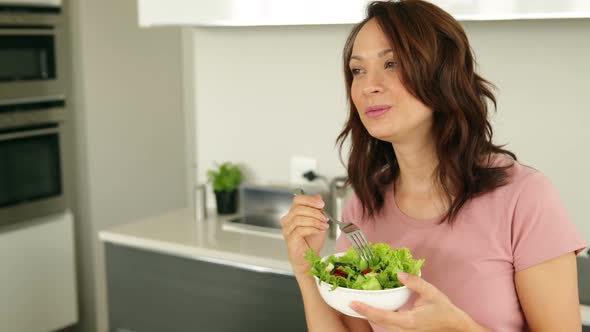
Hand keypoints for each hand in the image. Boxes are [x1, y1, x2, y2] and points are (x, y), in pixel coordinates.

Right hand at [280, 194, 329, 275]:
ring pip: (299, 218)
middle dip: (314, 212)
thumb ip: (317, 209)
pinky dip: (312, 229)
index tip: (321, 204)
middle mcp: (287, 221)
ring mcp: (287, 230)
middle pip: (298, 208)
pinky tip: (319, 231)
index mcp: (293, 214)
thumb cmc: (312, 242)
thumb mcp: (318, 221)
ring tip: (324, 225)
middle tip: (324, 217)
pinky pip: (300, 229)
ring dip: (315, 221)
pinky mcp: (290, 239)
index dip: (310, 200)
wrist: (310, 258)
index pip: (297, 200)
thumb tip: (318, 197)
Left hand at [349, 272, 483, 331]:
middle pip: (378, 322)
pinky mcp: (404, 330)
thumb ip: (415, 283)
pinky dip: (378, 316)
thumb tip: (399, 274)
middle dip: (363, 312)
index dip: (366, 309)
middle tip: (350, 301)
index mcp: (408, 321)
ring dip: (370, 315)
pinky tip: (373, 308)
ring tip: (358, 303)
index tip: (353, 303)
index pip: (382, 316)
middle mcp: (403, 329)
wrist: (455, 326)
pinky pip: (387, 324)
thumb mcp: (432, 293)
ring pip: (382, 325)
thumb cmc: (445, 311)